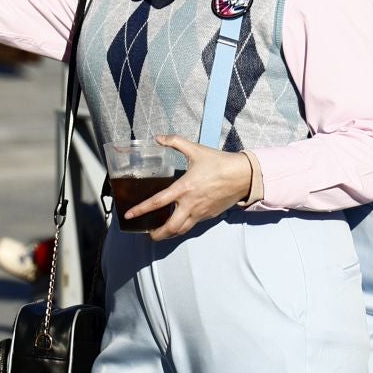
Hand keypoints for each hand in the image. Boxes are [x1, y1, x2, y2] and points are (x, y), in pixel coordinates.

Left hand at [125, 136, 255, 239]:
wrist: (243, 176)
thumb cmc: (219, 163)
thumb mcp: (196, 149)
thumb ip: (175, 142)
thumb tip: (159, 137)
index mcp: (184, 188)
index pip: (158, 202)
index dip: (141, 210)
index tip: (130, 215)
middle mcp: (190, 204)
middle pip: (170, 227)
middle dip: (157, 234)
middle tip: (148, 234)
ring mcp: (200, 212)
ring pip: (182, 230)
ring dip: (169, 234)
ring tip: (161, 233)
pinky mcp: (208, 215)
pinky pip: (193, 224)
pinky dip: (183, 227)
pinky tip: (179, 222)